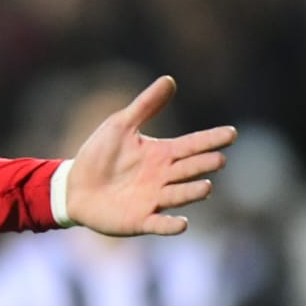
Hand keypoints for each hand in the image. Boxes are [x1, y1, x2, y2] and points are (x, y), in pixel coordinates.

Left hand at [65, 76, 236, 235]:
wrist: (74, 187)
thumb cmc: (99, 155)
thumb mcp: (120, 126)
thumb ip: (146, 106)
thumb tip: (169, 79)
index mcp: (162, 154)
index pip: (193, 145)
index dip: (211, 139)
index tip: (231, 133)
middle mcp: (164, 177)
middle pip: (190, 169)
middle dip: (204, 165)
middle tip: (218, 160)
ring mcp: (154, 199)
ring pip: (180, 195)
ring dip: (192, 192)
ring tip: (206, 186)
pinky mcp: (141, 220)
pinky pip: (159, 224)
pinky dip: (171, 225)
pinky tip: (182, 223)